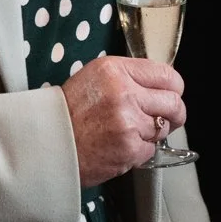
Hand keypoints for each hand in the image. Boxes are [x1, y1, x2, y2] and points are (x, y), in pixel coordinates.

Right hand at [63, 54, 184, 185]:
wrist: (46, 144)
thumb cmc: (68, 113)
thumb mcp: (94, 78)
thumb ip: (128, 78)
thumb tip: (160, 86)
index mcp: (116, 70)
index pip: (167, 74)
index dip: (173, 88)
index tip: (171, 95)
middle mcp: (125, 92)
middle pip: (174, 102)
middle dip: (173, 114)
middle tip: (165, 120)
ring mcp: (128, 121)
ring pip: (163, 128)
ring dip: (150, 134)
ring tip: (127, 134)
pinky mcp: (129, 148)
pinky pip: (151, 149)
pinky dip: (139, 152)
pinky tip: (119, 147)